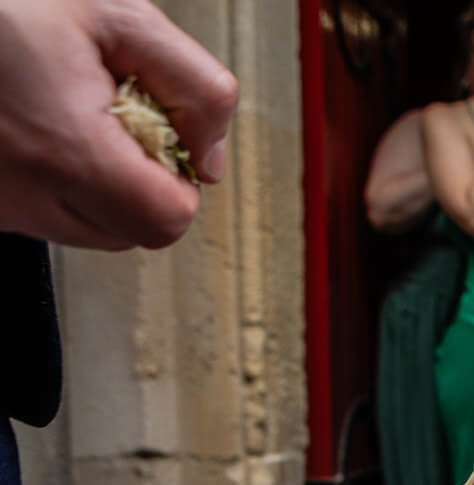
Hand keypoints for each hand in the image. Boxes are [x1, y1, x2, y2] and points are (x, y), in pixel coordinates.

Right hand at [0, 0, 237, 248]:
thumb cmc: (0, 6)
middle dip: (143, 180)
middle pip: (133, 233)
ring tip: (67, 112)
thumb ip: (194, 86)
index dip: (181, 178)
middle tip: (113, 116)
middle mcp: (23, 194)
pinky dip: (55, 179)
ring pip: (88, 228)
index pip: (168, 221)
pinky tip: (36, 124)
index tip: (162, 133)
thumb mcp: (114, 14)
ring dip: (99, 182)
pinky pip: (42, 213)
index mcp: (66, 151)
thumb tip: (212, 156)